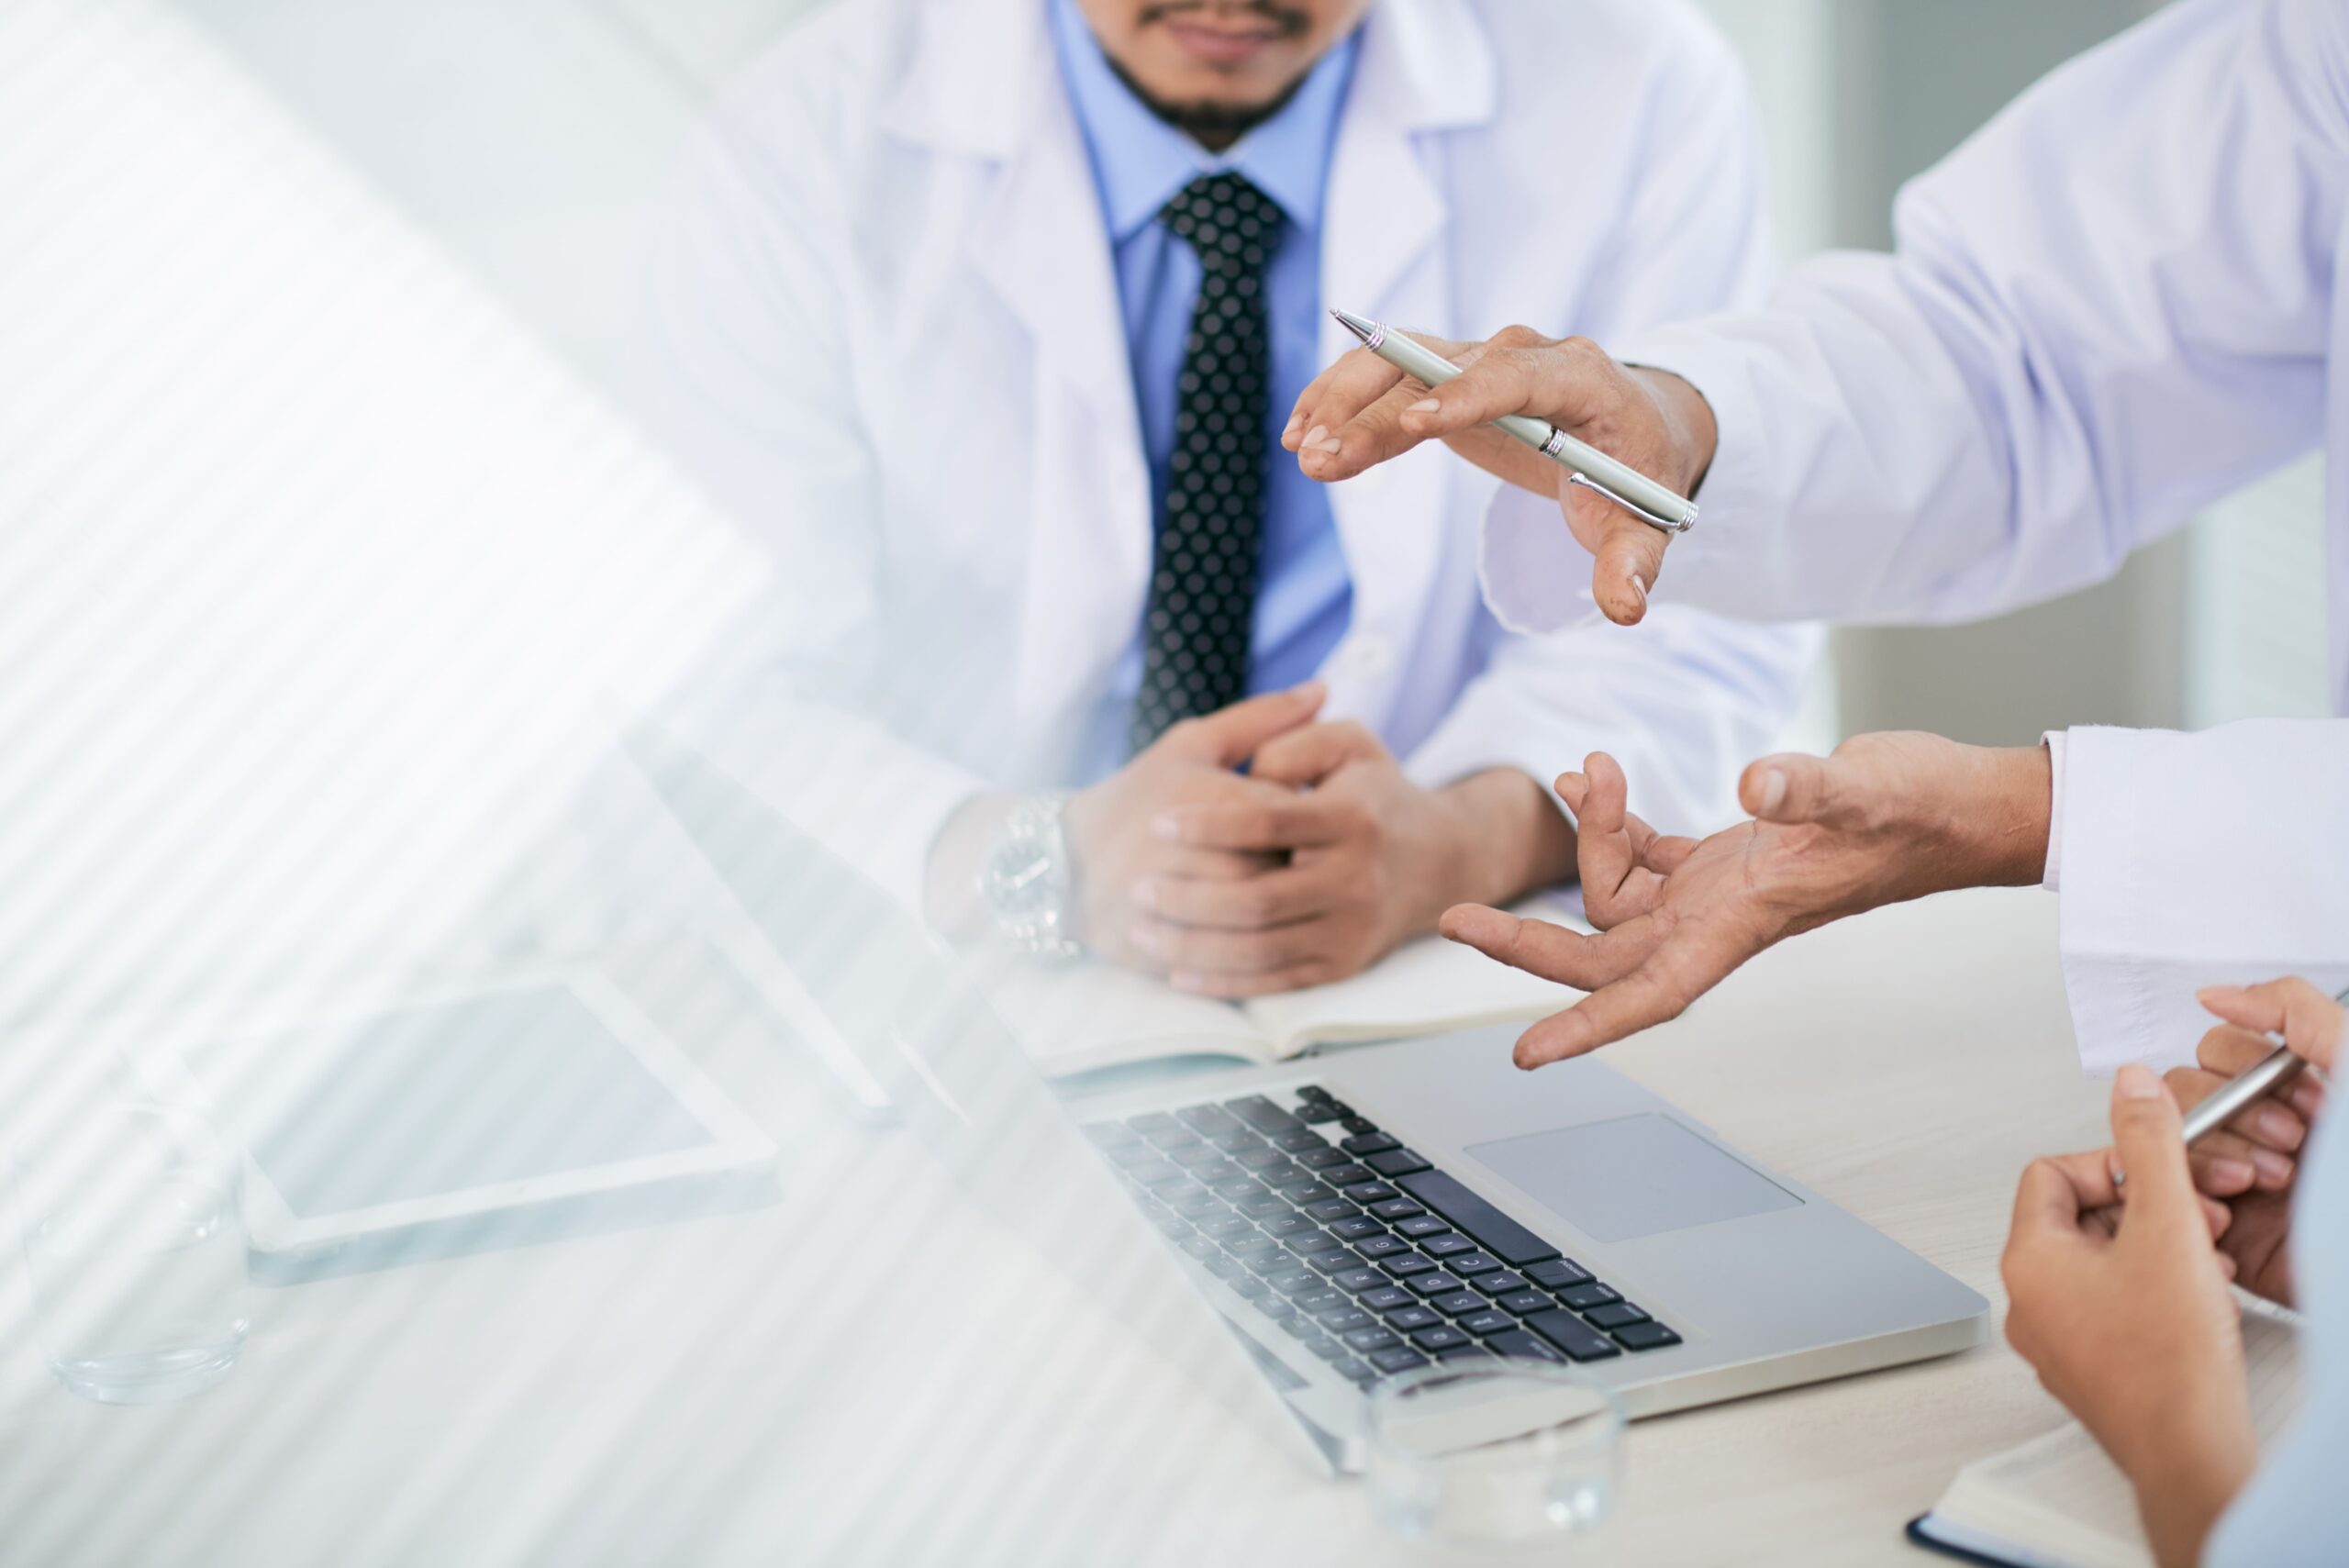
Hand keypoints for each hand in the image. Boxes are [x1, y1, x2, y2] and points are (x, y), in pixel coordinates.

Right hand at [1062, 685, 1330, 973]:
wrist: (1061, 860)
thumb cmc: (1137, 795)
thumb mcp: (1192, 745)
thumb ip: (1262, 718)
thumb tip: (1323, 688)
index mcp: (1205, 797)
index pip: (1289, 812)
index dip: (1303, 816)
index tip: (1297, 816)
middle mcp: (1192, 853)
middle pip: (1281, 866)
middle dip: (1292, 863)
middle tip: (1291, 859)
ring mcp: (1175, 907)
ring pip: (1258, 916)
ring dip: (1275, 907)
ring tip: (1267, 889)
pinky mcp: (1164, 949)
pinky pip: (1226, 958)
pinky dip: (1246, 949)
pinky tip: (1248, 929)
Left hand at [1140, 722, 1574, 997]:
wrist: (1437, 860)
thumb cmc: (1373, 793)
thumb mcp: (1350, 743)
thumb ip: (1294, 738)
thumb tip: (1252, 768)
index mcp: (1352, 819)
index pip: (1268, 824)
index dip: (1209, 825)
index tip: (1159, 823)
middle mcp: (1355, 880)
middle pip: (1259, 899)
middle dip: (1189, 898)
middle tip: (1139, 888)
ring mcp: (1350, 929)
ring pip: (1261, 949)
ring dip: (1194, 946)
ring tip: (1144, 930)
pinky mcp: (1342, 964)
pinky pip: (1275, 982)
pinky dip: (1223, 982)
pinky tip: (1179, 971)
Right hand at [1282, 327, 1717, 625]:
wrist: (1633, 426)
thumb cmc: (1636, 474)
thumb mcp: (1642, 523)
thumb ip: (1631, 564)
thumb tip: (1623, 609)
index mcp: (1580, 379)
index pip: (1517, 375)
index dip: (1466, 395)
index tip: (1415, 423)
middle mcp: (1524, 353)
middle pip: (1440, 364)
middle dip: (1377, 411)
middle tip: (1323, 460)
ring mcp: (1481, 357)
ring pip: (1401, 359)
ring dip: (1346, 400)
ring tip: (1302, 452)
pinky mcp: (1449, 372)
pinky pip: (1387, 369)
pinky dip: (1342, 394)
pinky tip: (1300, 430)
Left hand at [1438, 734, 2051, 1066]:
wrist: (1967, 805)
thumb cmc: (1927, 810)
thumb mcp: (1869, 788)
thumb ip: (1807, 785)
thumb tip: (1753, 779)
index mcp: (1742, 924)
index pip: (1649, 995)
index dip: (1586, 1029)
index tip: (1526, 1057)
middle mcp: (1719, 920)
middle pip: (1601, 952)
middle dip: (1525, 939)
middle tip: (1452, 917)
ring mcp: (1720, 893)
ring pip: (1615, 898)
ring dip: (1587, 841)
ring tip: (1590, 769)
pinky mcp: (1728, 860)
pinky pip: (1645, 858)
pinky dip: (1614, 823)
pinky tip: (1595, 776)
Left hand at [2000, 1066, 2254, 1567]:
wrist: (2190, 1450)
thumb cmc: (2170, 1360)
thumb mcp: (2167, 1225)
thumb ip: (2150, 1145)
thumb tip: (2131, 1087)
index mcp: (2029, 1258)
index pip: (2052, 1173)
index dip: (2110, 1165)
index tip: (2156, 1178)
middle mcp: (2030, 1300)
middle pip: (2080, 1217)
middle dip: (2145, 1209)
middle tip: (2193, 1216)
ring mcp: (2057, 1339)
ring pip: (2103, 1263)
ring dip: (2158, 1248)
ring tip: (2202, 1259)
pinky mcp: (2091, 1369)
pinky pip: (2115, 1306)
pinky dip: (2156, 1290)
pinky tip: (2197, 1299)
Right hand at [2168, 977, 2342, 1309]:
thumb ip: (2295, 1011)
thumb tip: (2217, 995)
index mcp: (2294, 1091)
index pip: (2218, 1050)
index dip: (2246, 1068)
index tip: (2307, 1101)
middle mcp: (2261, 1129)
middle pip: (2186, 1089)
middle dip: (2235, 1114)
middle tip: (2289, 1142)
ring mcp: (2237, 1176)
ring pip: (2169, 1140)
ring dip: (2214, 1157)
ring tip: (2270, 1182)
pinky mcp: (2220, 1228)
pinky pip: (2165, 1198)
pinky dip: (2191, 1199)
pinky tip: (2234, 1211)